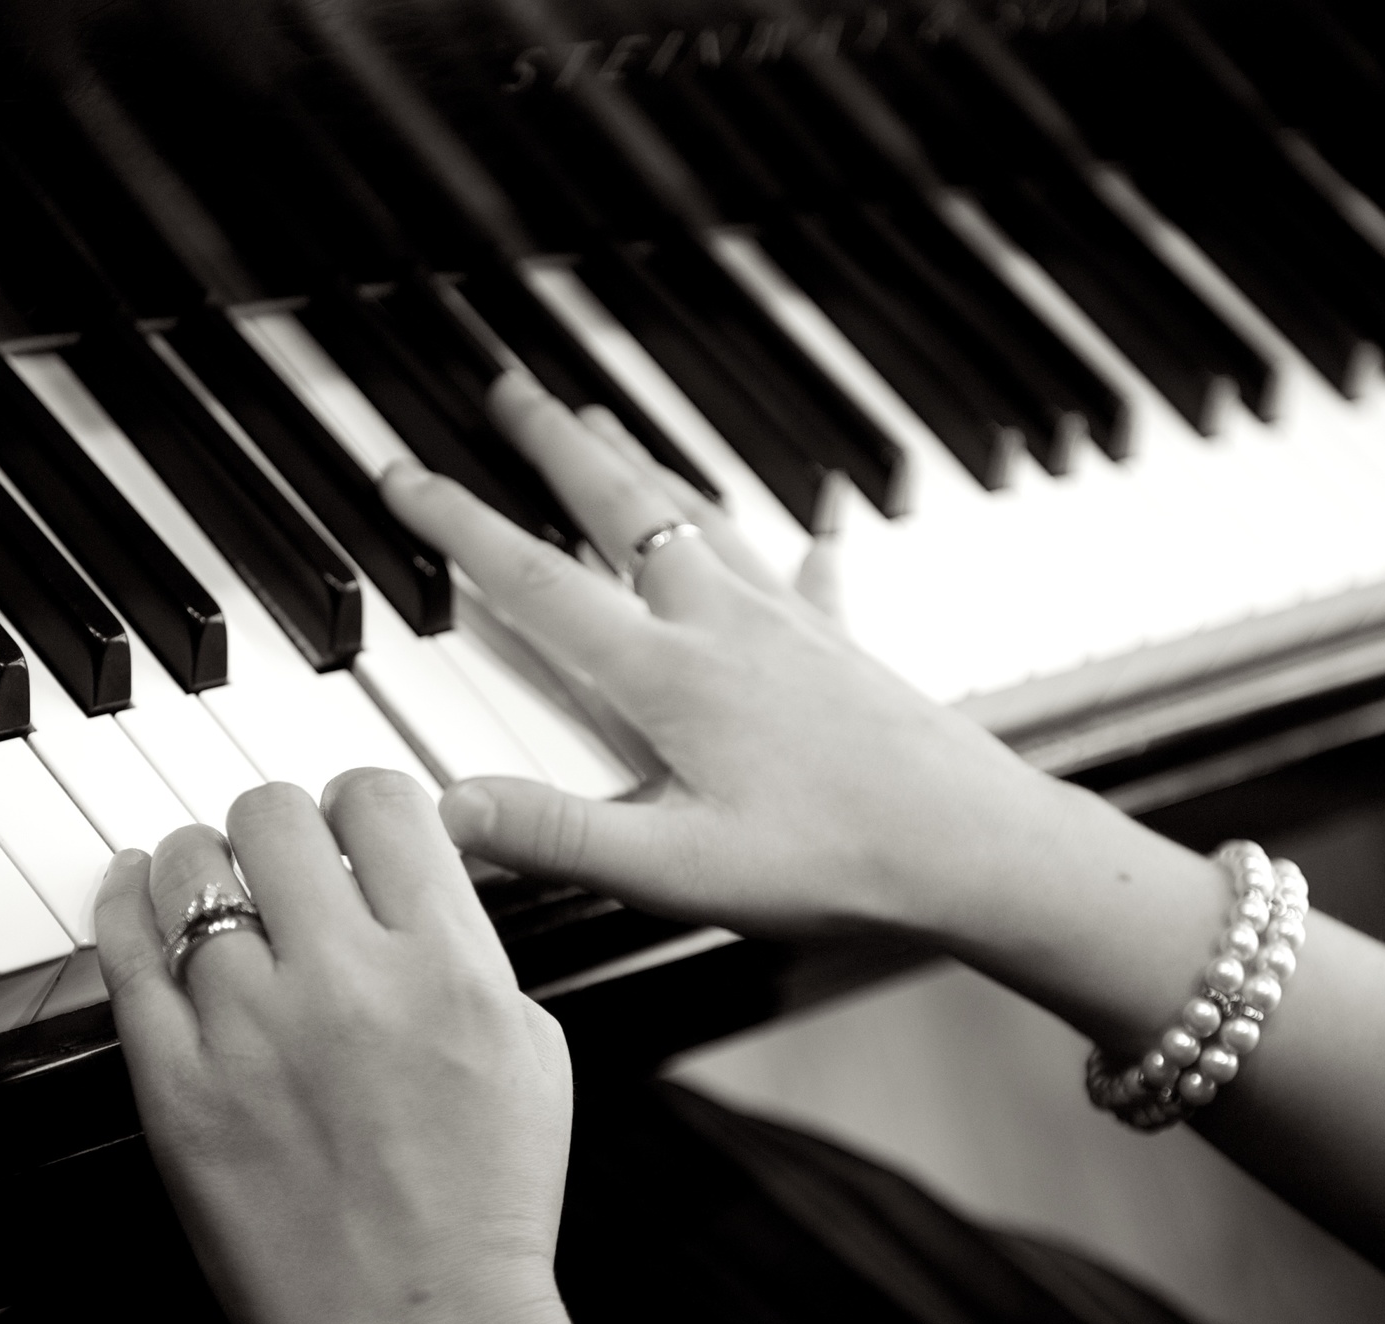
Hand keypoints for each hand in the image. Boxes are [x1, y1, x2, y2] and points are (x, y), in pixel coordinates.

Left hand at [93, 772, 575, 1323]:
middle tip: (281, 861)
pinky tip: (136, 891)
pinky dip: (125, 903)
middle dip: (280, 826)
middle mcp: (347, 981)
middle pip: (276, 814)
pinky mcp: (175, 1090)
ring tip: (211, 886)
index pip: (383, 800)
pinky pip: (125, 954)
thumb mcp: (531, 1051)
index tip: (351, 827)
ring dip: (203, 863)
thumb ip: (470, 948)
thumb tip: (414, 878)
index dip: (362, 801)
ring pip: (190, 868)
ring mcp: (251, 1033)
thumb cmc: (487, 1209)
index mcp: (448, 965)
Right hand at [384, 375, 1227, 1052]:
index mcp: (672, 676)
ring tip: (606, 424)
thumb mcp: (679, 870)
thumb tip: (448, 814)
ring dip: (645, 467)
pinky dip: (797, 542)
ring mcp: (791, 625)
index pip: (539, 582)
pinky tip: (814, 525)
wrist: (977, 850)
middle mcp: (727, 626)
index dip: (461, 526)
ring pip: (702, 519)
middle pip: (624, 509)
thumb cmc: (841, 863)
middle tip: (511, 392)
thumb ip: (559, 835)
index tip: (406, 475)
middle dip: (557, 444)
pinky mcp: (844, 647)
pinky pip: (809, 573)